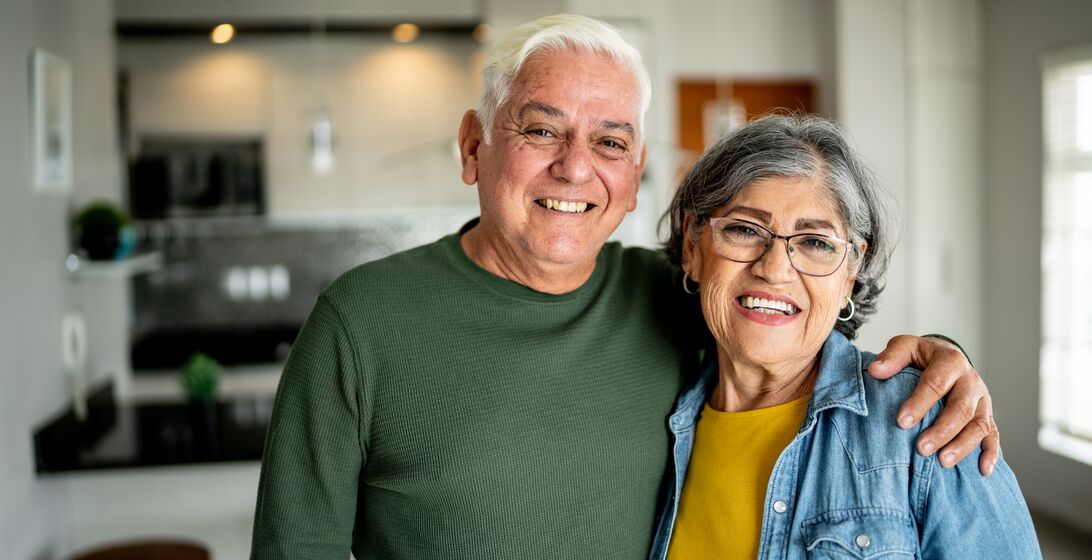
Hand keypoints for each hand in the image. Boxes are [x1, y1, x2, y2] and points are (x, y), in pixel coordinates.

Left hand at [868, 335, 998, 475]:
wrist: (947, 357)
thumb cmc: (922, 356)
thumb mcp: (906, 347)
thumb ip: (892, 357)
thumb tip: (875, 371)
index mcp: (951, 361)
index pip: (936, 383)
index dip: (919, 403)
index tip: (902, 422)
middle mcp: (971, 381)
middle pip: (961, 408)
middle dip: (942, 430)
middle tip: (921, 449)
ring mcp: (982, 400)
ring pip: (979, 424)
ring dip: (963, 445)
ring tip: (943, 462)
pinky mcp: (988, 415)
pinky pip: (993, 435)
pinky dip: (991, 453)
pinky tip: (983, 470)